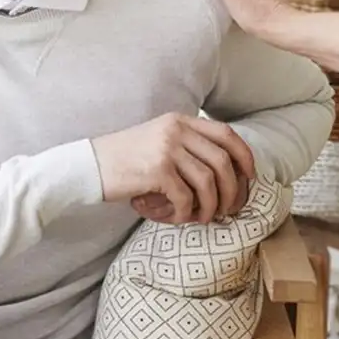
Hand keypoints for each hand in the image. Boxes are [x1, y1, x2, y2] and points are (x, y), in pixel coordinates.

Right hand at [91, 112, 256, 224]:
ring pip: (208, 182)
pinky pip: (185, 198)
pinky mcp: (156, 171)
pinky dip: (186, 213)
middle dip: (232, 190)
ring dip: (211, 206)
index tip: (249, 177)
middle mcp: (176, 131)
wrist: (89, 166)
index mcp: (179, 120)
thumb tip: (220, 172)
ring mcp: (167, 149)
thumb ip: (185, 146)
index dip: (244, 156)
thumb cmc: (123, 160)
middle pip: (223, 161)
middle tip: (228, 209)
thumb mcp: (157, 140)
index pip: (226, 133)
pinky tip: (178, 218)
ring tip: (204, 218)